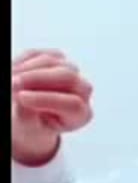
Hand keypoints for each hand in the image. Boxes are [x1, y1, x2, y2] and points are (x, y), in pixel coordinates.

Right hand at [12, 48, 93, 165]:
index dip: (47, 99)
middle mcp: (81, 91)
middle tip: (13, 84)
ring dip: (26, 70)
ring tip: (10, 81)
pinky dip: (23, 62)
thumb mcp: (28, 128)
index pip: (72, 104)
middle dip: (37, 78)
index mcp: (81, 115)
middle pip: (67, 77)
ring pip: (52, 62)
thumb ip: (27, 115)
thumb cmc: (32, 127)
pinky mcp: (56, 59)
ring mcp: (71, 72)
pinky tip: (14, 74)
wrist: (28, 119)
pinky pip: (39, 54)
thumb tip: (21, 97)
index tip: (22, 98)